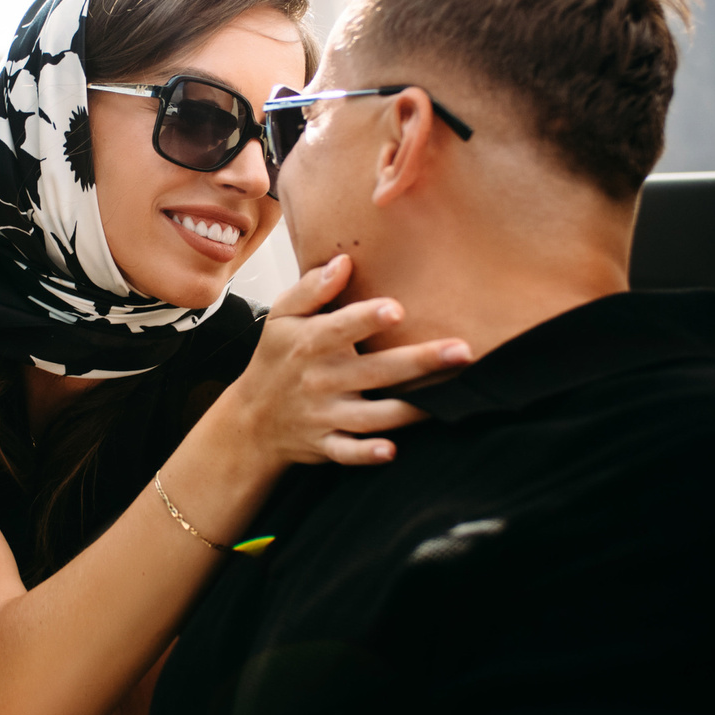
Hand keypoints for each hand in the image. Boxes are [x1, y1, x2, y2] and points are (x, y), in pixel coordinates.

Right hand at [229, 254, 471, 466]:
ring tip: (447, 400)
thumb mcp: (282, 317)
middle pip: (374, 372)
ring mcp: (323, 415)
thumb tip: (345, 261)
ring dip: (408, 411)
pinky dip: (366, 454)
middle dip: (418, 363)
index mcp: (309, 343)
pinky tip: (392, 450)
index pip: (340, 328)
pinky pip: (346, 452)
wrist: (252, 419)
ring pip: (370, 415)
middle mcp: (319, 380)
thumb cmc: (277, 357)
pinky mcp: (325, 444)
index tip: (398, 309)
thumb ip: (311, 288)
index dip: (367, 319)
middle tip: (463, 351)